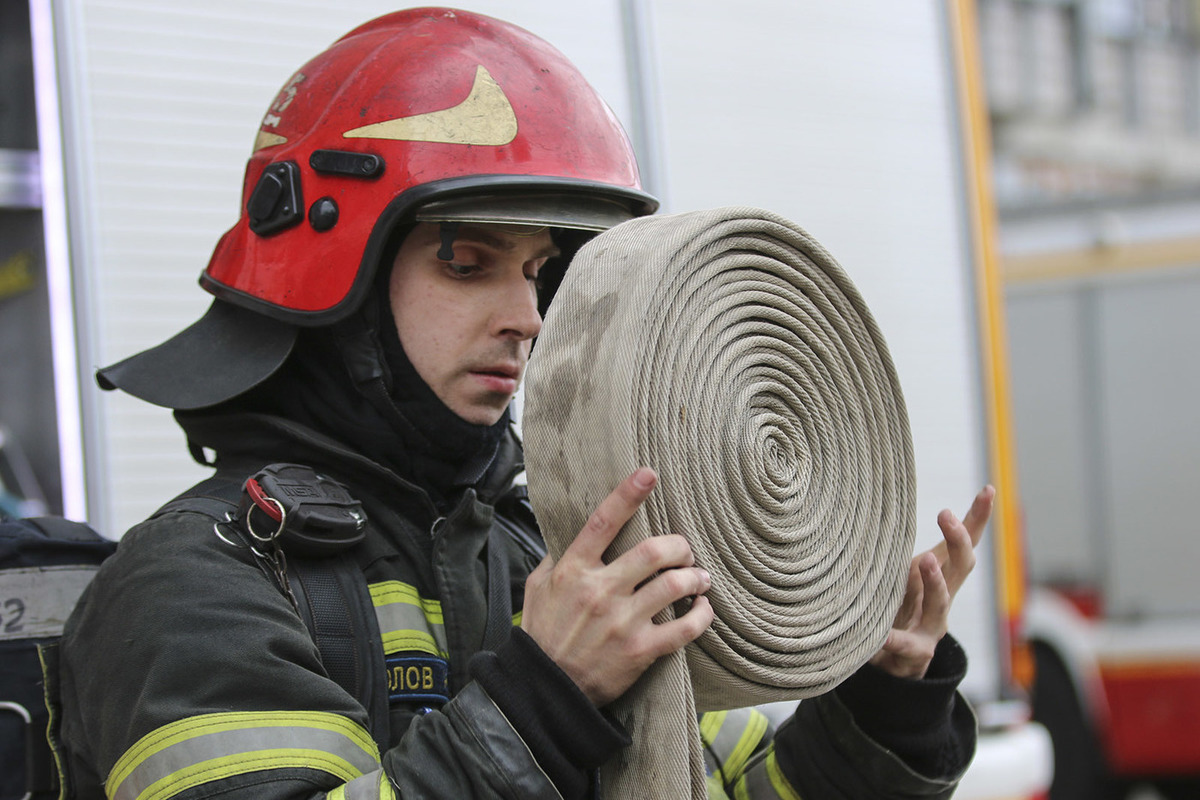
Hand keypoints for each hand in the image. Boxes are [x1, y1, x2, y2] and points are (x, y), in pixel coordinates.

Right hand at [521, 467, 714, 705]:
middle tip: (685, 550)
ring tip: (700, 578)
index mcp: (574, 570)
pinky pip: (685, 628)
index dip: (627, 495)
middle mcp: (600, 591)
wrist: (545, 689)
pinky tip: (703, 609)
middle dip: (680, 546)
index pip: (602, 522)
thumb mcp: (537, 587)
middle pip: (655, 551)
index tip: (648, 474)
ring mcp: (622, 621)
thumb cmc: (543, 633)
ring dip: (696, 577)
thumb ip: (556, 556)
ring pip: (675, 585)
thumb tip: (570, 528)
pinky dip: (702, 615)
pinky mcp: (640, 650)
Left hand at [869, 485, 994, 678]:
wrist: (896, 667)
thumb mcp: (903, 580)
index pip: (963, 546)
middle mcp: (943, 600)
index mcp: (940, 578)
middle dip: (958, 540)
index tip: (988, 491)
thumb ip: (907, 558)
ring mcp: (932, 627)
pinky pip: (903, 644)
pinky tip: (881, 634)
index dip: (978, 519)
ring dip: (934, 581)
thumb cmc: (897, 612)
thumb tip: (899, 522)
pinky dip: (891, 638)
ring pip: (939, 603)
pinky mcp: (914, 653)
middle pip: (961, 567)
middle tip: (946, 514)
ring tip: (923, 561)